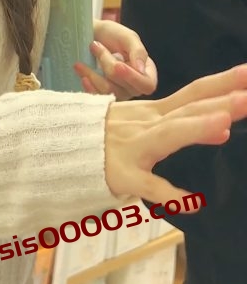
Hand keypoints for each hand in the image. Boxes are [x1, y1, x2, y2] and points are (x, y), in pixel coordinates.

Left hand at [73, 21, 157, 100]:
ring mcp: (119, 93)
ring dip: (93, 74)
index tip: (118, 65)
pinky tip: (83, 76)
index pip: (147, 85)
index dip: (133, 78)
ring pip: (109, 91)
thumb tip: (141, 70)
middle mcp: (134, 86)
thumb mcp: (128, 37)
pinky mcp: (103, 95)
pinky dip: (89, 87)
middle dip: (108, 66)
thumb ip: (138, 51)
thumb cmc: (112, 34)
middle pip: (125, 87)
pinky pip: (98, 98)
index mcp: (147, 72)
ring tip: (82, 60)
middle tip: (95, 46)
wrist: (91, 36)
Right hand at [104, 64, 246, 204]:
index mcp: (153, 112)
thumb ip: (181, 122)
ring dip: (195, 128)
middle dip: (222, 100)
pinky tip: (192, 202)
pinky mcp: (121, 175)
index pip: (194, 92)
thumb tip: (224, 124)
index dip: (224, 81)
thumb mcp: (141, 123)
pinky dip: (169, 195)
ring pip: (167, 136)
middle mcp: (147, 124)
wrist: (58, 145)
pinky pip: (147, 186)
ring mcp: (134, 148)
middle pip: (188, 108)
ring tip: (224, 123)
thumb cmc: (103, 136)